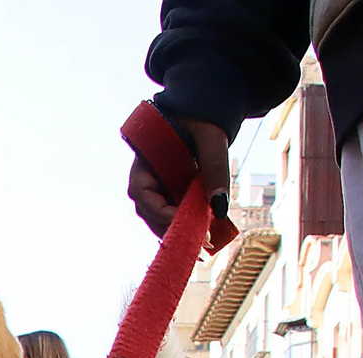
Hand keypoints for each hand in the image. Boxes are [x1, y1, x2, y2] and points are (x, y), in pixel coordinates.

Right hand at [128, 116, 229, 236]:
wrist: (206, 107)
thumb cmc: (203, 116)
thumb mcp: (211, 139)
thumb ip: (215, 169)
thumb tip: (220, 208)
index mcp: (144, 159)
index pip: (141, 193)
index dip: (160, 212)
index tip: (186, 222)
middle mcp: (147, 176)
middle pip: (150, 211)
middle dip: (172, 229)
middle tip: (200, 244)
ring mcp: (158, 185)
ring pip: (161, 216)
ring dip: (180, 230)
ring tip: (206, 244)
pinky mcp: (172, 190)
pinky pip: (175, 211)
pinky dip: (188, 223)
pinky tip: (206, 234)